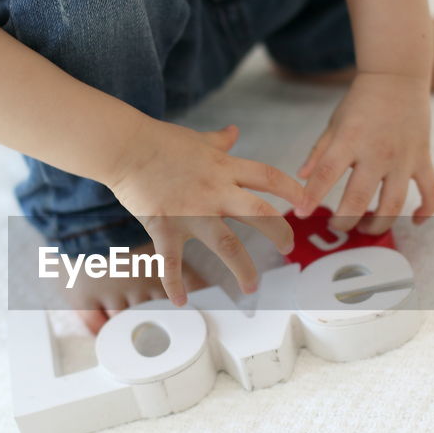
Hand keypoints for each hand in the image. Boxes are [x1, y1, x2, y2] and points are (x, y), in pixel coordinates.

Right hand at [108, 122, 305, 305]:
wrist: (126, 147)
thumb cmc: (160, 141)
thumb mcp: (198, 140)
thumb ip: (220, 141)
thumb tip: (235, 131)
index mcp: (225, 169)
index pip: (269, 178)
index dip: (292, 190)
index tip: (307, 203)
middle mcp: (215, 192)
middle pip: (259, 215)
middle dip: (279, 233)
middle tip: (289, 248)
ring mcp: (191, 212)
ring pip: (227, 245)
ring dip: (242, 269)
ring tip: (251, 288)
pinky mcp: (166, 227)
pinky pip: (172, 261)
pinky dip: (174, 283)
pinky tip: (180, 301)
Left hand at [295, 71, 433, 234]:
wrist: (398, 77)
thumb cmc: (362, 102)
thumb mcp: (334, 124)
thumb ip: (319, 153)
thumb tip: (301, 178)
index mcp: (350, 140)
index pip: (327, 174)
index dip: (312, 197)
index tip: (301, 213)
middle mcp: (377, 152)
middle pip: (359, 199)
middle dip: (344, 221)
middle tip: (336, 227)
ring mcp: (403, 158)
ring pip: (393, 204)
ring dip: (379, 225)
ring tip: (366, 228)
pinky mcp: (423, 159)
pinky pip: (430, 191)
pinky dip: (426, 211)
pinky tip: (413, 221)